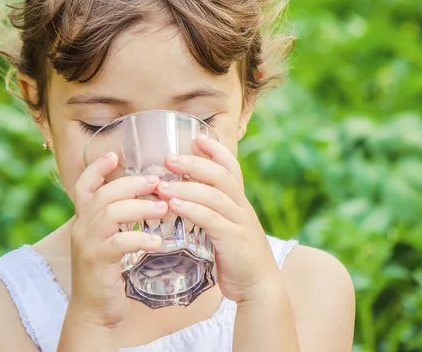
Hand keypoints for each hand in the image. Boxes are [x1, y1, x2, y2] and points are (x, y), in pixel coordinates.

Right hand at [69, 152, 167, 326]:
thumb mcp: (107, 241)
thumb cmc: (107, 273)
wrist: (93, 311)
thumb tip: (146, 198)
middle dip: (132, 184)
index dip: (96, 168)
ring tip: (164, 208)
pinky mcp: (97, 262)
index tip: (114, 154)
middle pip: (103, 194)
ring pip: (111, 213)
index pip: (83, 185)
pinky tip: (158, 241)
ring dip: (140, 207)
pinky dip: (140, 238)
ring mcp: (87, 244)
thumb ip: (118, 220)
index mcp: (84, 220)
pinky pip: (119, 243)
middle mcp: (82, 227)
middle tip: (158, 183)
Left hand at [155, 135, 280, 303]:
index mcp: (238, 201)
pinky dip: (193, 209)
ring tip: (162, 185)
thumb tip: (183, 194)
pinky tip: (174, 205)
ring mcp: (239, 222)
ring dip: (186, 187)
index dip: (216, 150)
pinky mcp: (234, 240)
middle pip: (220, 175)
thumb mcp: (226, 226)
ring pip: (214, 195)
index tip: (197, 136)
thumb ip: (211, 210)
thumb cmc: (235, 255)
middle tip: (169, 158)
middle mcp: (241, 207)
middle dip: (194, 163)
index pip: (231, 167)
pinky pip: (212, 220)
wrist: (258, 285)